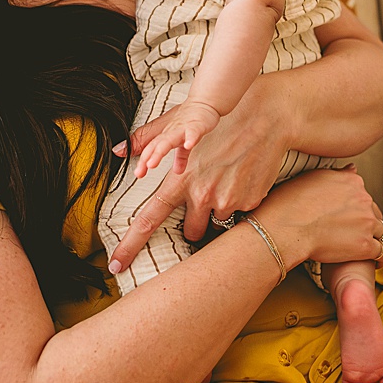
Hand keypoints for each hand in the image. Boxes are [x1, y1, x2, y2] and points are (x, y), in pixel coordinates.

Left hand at [108, 105, 287, 271]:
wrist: (266, 117)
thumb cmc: (219, 119)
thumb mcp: (179, 122)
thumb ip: (147, 138)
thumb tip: (118, 150)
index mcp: (181, 180)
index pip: (148, 220)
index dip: (129, 246)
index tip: (116, 265)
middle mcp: (203, 195)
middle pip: (190, 231)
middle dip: (194, 221)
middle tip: (205, 195)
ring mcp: (228, 201)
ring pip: (215, 223)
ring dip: (217, 210)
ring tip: (226, 179)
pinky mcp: (250, 202)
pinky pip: (238, 213)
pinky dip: (237, 200)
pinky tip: (242, 176)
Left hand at [127, 101, 221, 176]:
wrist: (203, 102)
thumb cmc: (190, 119)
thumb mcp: (184, 139)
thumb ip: (180, 157)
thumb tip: (177, 172)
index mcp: (166, 135)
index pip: (151, 149)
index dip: (143, 161)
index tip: (137, 172)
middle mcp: (171, 132)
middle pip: (155, 145)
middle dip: (146, 158)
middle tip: (138, 172)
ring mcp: (183, 128)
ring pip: (169, 139)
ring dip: (159, 151)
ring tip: (152, 163)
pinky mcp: (197, 124)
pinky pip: (193, 132)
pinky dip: (190, 138)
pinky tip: (188, 145)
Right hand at [251, 166, 382, 269]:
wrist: (287, 228)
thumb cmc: (291, 203)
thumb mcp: (312, 177)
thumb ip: (337, 174)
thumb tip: (352, 168)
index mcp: (352, 181)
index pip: (363, 193)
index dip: (356, 205)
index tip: (348, 214)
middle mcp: (364, 199)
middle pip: (374, 211)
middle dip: (366, 221)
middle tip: (352, 231)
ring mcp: (367, 222)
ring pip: (382, 230)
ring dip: (375, 237)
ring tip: (365, 245)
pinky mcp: (365, 245)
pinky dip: (382, 256)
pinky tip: (376, 260)